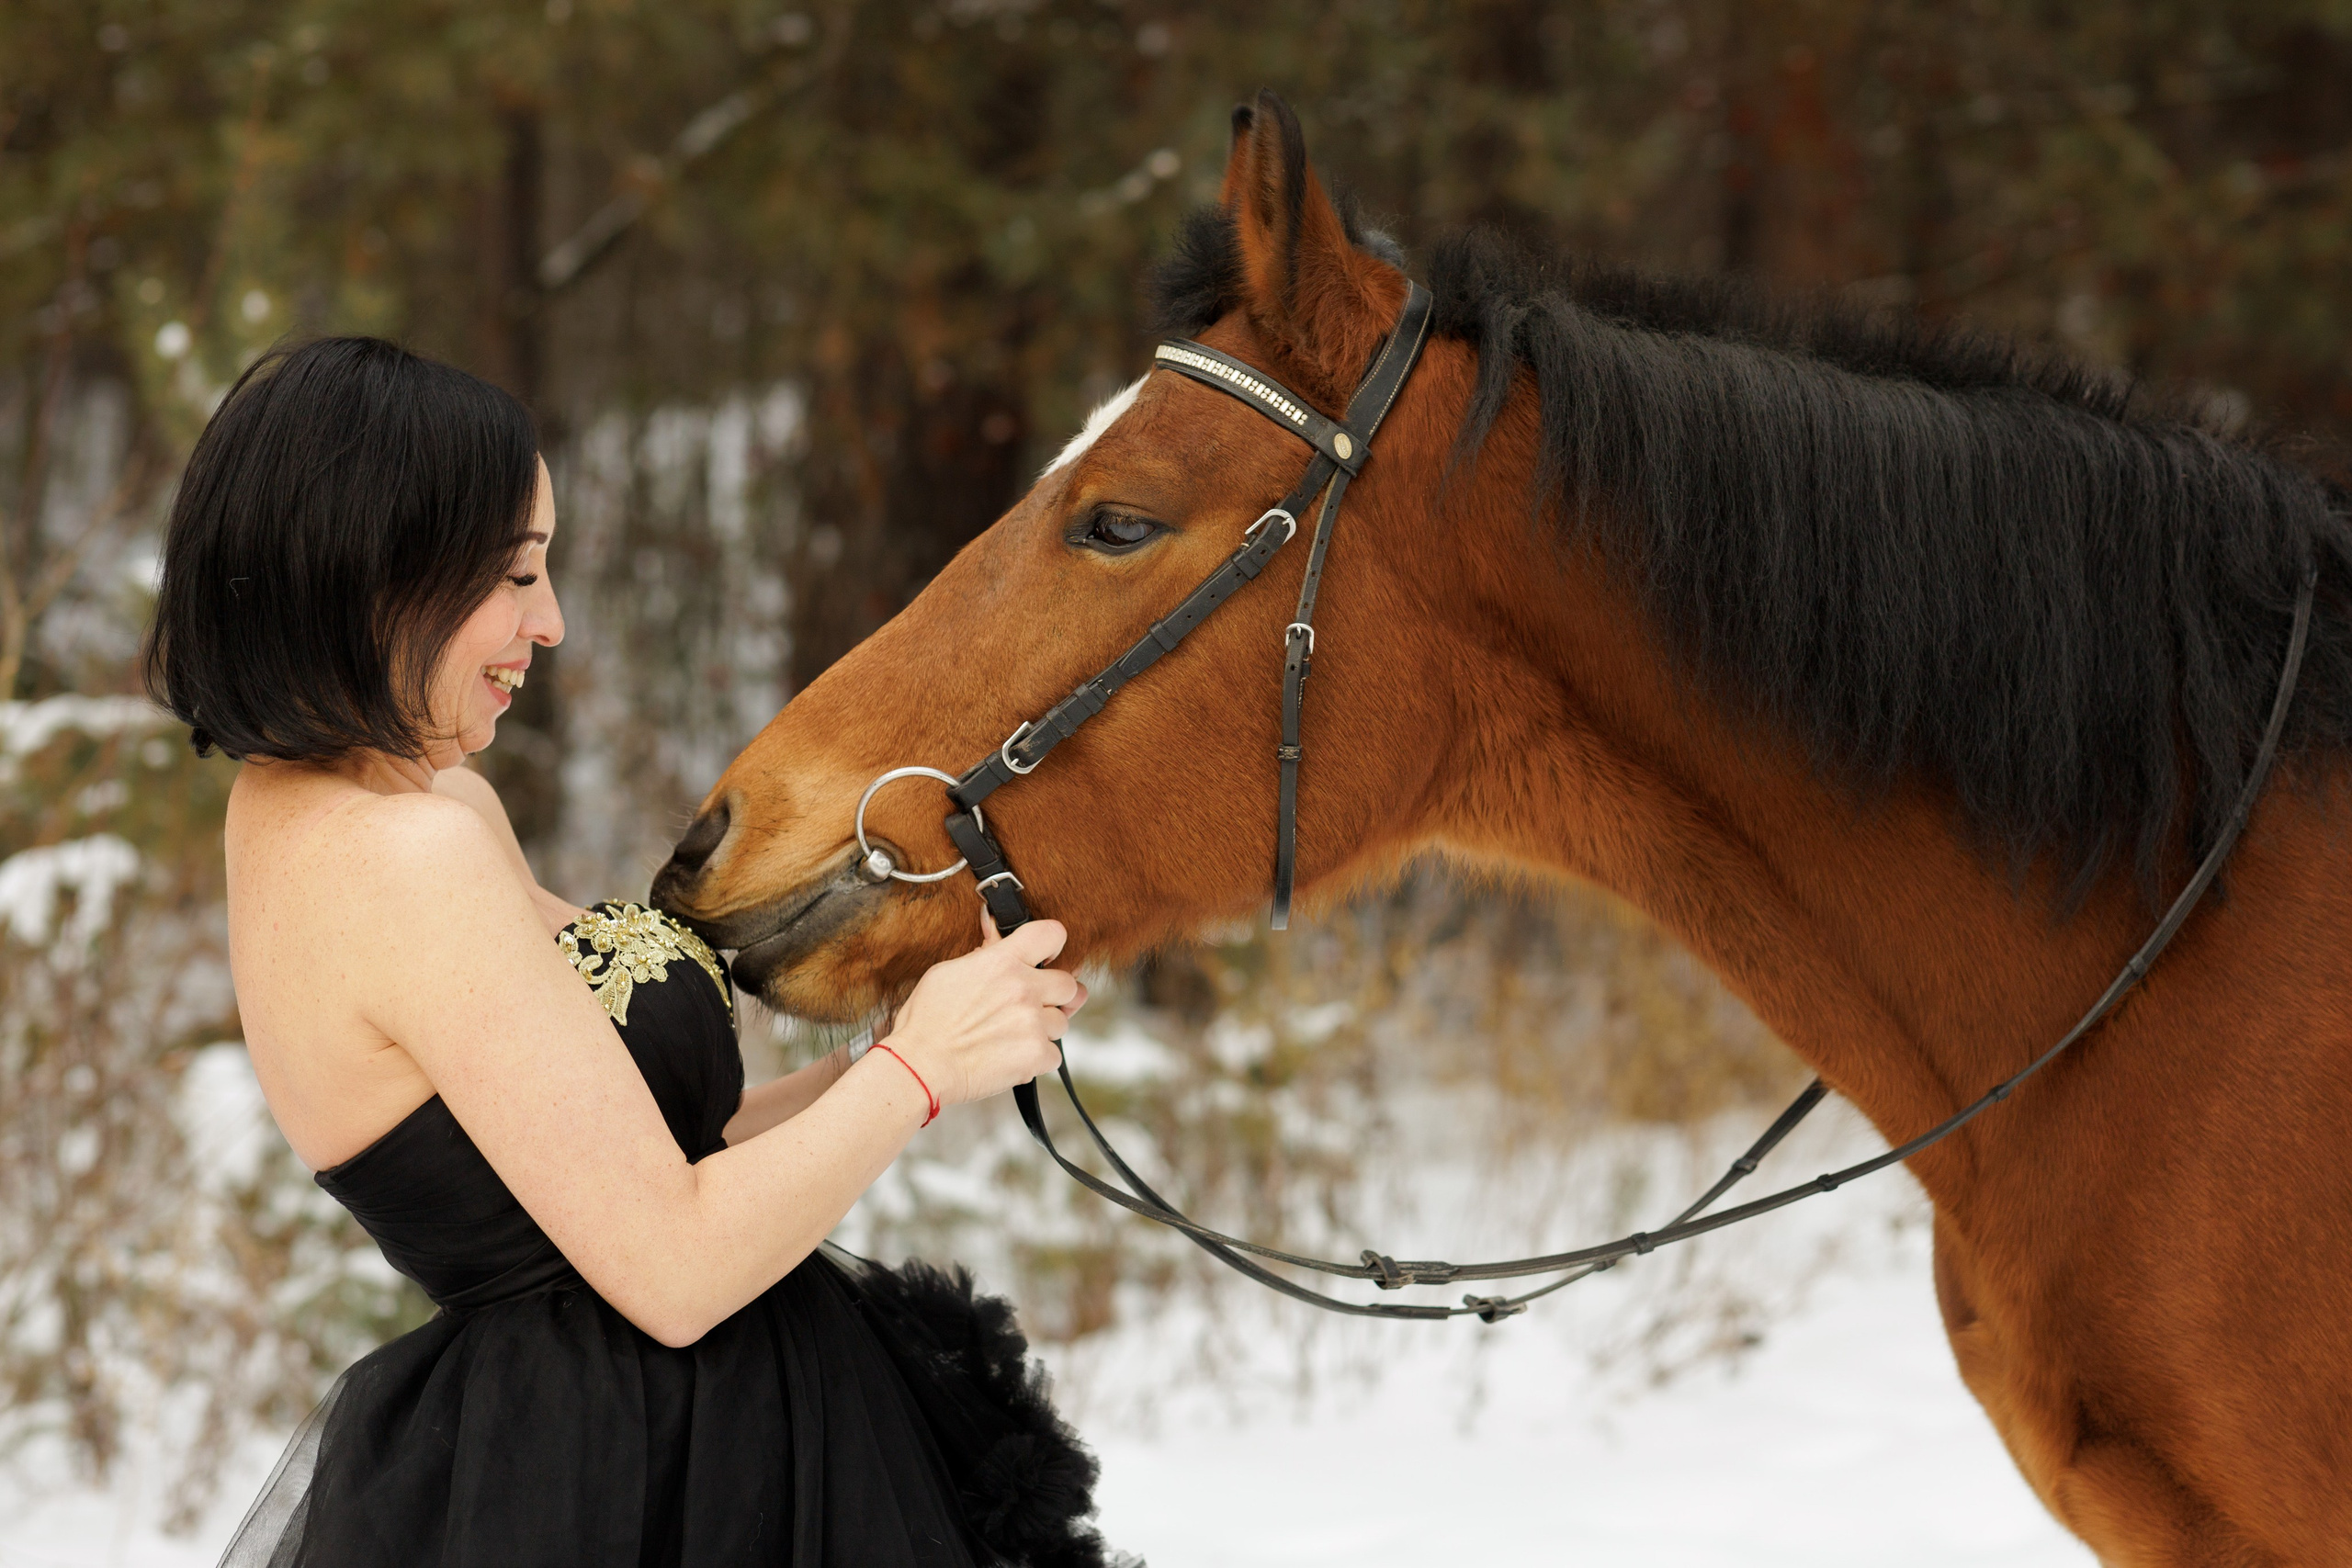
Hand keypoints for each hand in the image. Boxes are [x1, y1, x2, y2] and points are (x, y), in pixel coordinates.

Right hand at [883, 906, 1087, 1107]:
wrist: (920, 1064)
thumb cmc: (927, 1021)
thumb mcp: (948, 972)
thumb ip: (984, 954)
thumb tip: (996, 932)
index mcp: (1002, 961)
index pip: (1052, 934)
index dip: (1054, 945)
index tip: (1049, 957)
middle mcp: (1023, 988)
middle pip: (1069, 984)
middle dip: (1055, 996)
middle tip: (1032, 1005)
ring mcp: (1033, 1022)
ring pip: (1062, 1023)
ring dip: (1042, 1030)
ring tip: (1009, 1036)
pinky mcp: (1036, 1055)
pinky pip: (1054, 1055)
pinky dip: (1036, 1059)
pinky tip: (1010, 1056)